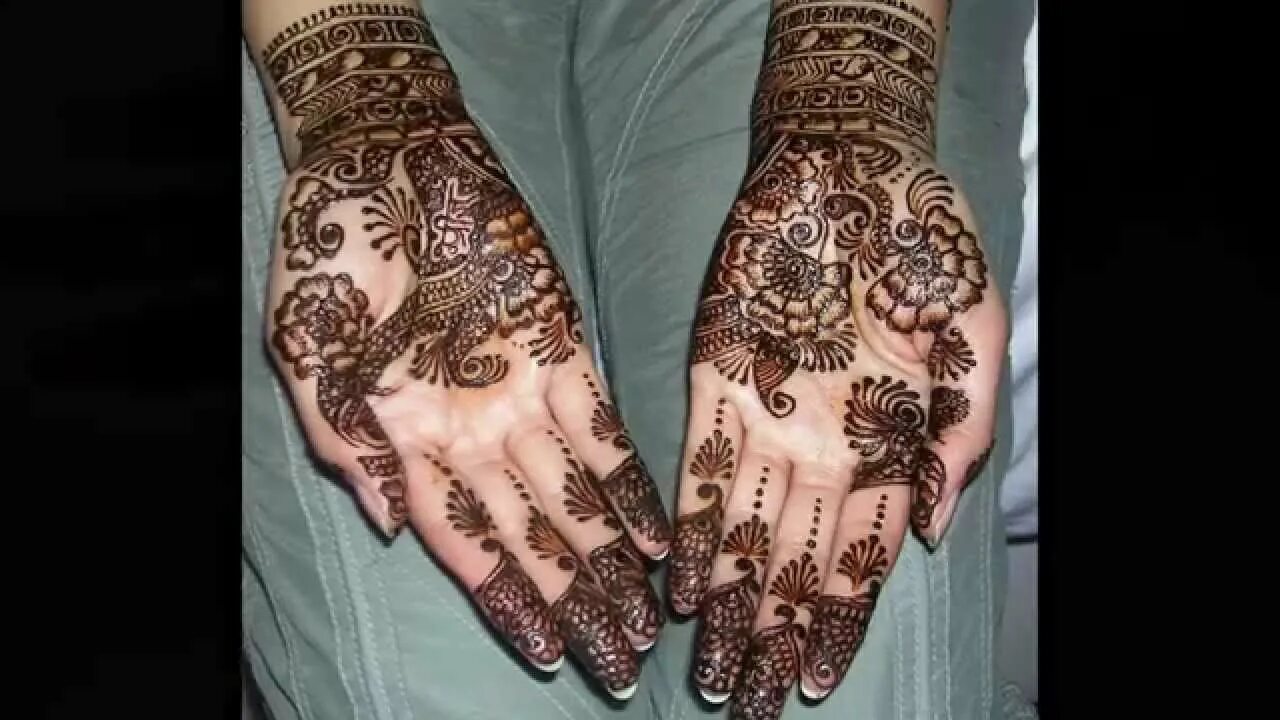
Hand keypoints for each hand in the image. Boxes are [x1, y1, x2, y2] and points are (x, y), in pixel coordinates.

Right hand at [259, 6, 668, 698]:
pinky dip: (628, 480)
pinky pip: (602, 427)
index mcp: (408, 444)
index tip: (551, 653)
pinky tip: (656, 532)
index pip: (468, 545)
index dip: (509, 600)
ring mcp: (521, 394)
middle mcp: (473, 433)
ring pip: (574, 496)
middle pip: (532, 536)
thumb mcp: (307, 356)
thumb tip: (387, 526)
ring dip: (610, 559)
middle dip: (575, 601)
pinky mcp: (564, 346)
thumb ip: (345, 442)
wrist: (382, 162)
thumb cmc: (330, 259)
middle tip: (620, 665)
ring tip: (647, 620)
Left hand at [667, 132, 1004, 716]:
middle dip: (772, 635)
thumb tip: (935, 533)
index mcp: (886, 443)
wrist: (853, 163)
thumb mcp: (974, 335)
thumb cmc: (926, 242)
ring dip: (727, 603)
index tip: (815, 681)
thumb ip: (961, 433)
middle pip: (795, 562)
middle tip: (745, 705)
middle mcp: (821, 445)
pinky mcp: (714, 378)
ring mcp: (767, 416)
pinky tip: (680, 583)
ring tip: (709, 671)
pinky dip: (690, 526)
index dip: (839, 621)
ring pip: (743, 531)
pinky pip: (699, 465)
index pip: (860, 556)